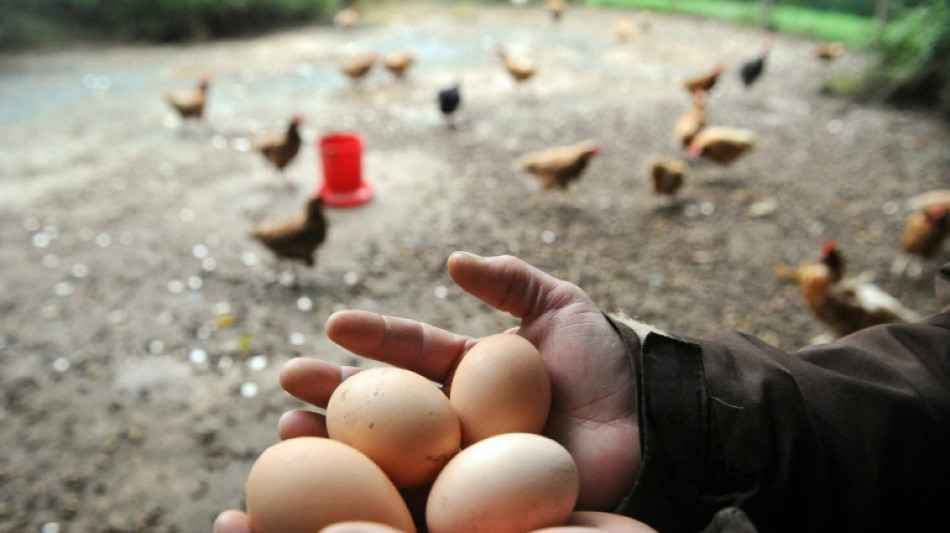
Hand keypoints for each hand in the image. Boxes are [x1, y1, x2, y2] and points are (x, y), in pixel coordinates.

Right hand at [214, 252, 641, 531]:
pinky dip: (383, 504)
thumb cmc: (608, 365)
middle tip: (288, 392)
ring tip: (290, 440)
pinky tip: (344, 501)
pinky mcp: (481, 508)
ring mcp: (465, 470)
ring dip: (337, 455)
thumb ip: (512, 280)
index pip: (410, 355)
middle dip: (333, 402)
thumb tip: (453, 260)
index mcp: (469, 377)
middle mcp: (456, 425)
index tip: (333, 326)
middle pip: (385, 414)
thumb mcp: (562, 308)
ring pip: (391, 463)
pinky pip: (430, 507)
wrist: (655, 424)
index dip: (374, 339)